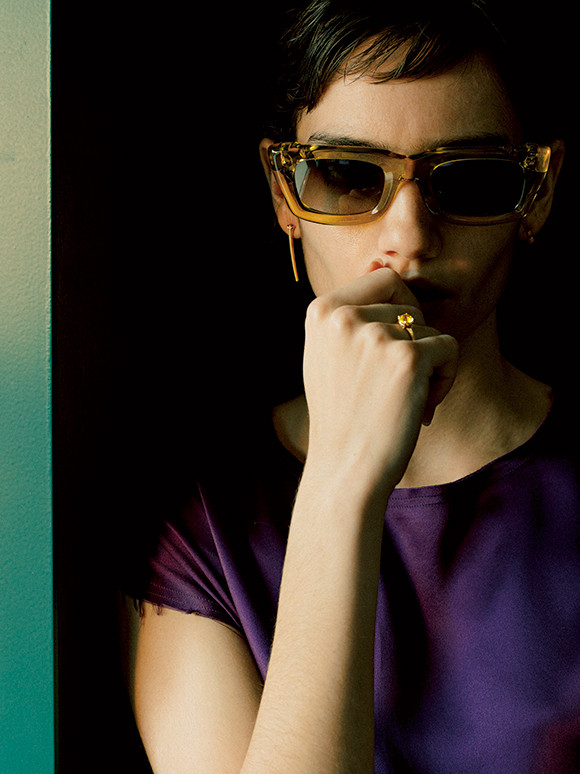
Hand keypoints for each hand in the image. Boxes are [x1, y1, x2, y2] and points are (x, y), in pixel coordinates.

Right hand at [303, 267, 458, 496]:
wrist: (344, 470)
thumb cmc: (342, 417)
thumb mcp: (327, 356)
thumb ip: (348, 318)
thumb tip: (384, 274)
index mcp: (321, 311)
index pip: (382, 278)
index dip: (400, 309)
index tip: (392, 347)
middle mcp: (344, 316)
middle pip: (411, 303)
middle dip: (415, 337)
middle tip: (401, 377)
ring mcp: (376, 334)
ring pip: (431, 329)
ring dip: (430, 364)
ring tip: (406, 399)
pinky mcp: (408, 358)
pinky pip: (449, 348)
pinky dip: (446, 377)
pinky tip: (422, 406)